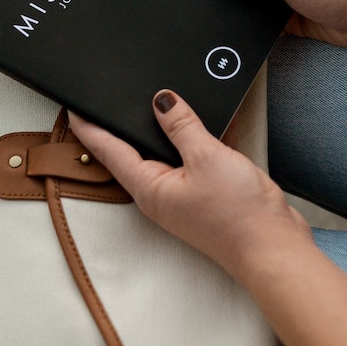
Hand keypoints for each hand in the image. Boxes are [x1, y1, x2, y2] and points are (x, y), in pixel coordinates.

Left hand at [68, 90, 311, 281]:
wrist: (274, 248)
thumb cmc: (238, 215)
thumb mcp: (207, 157)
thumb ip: (182, 126)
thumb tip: (161, 100)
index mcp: (149, 187)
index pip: (109, 150)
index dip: (89, 126)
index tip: (72, 105)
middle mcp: (160, 193)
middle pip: (133, 151)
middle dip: (121, 124)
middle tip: (107, 96)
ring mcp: (183, 195)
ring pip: (165, 153)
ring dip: (163, 129)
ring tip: (156, 102)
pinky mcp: (205, 193)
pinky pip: (192, 158)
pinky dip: (195, 139)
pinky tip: (206, 120)